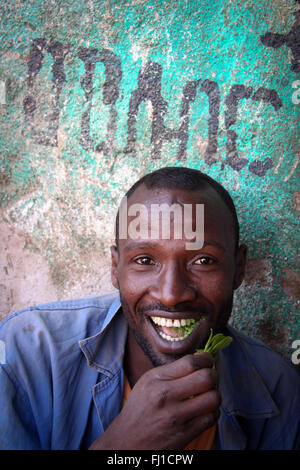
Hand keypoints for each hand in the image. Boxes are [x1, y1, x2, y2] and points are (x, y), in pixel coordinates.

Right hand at [89, 352, 219, 449]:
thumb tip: (199, 361)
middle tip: (211, 378)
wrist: (127, 441)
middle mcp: (166, 396)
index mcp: (156, 379)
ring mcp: (176, 416)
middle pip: (206, 378)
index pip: (190, 362)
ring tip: (208, 395)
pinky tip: (204, 411)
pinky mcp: (185, 434)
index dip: (206, 359)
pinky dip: (212, 412)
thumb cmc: (140, 409)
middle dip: (214, 376)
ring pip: (213, 398)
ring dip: (215, 395)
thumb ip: (171, 371)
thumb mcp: (148, 382)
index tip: (207, 361)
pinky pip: (211, 418)